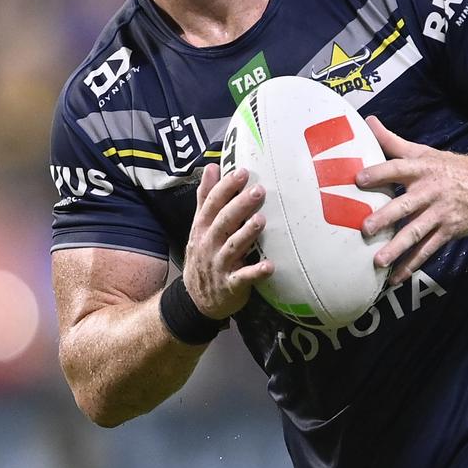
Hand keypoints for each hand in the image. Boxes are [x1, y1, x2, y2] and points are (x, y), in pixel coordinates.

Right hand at [183, 164, 273, 319]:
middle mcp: (209, 244)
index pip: (212, 204)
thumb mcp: (199, 226)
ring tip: (262, 220)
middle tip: (259, 190)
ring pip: (233, 247)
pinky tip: (270, 266)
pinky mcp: (230, 285)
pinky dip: (256, 272)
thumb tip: (211, 167)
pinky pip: (243, 278)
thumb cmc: (204, 255)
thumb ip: (206, 198)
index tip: (242, 172)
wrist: (197, 299)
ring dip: (246, 234)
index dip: (226, 187)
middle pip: (223, 221)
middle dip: (239, 205)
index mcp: (203, 228)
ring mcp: (219, 265)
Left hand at [356, 117, 467, 282]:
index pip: (397, 168)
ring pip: (416, 232)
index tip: (358, 178)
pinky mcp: (448, 231)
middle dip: (386, 217)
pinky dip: (411, 265)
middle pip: (406, 205)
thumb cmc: (448, 168)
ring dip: (397, 248)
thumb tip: (368, 121)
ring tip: (377, 261)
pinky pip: (427, 250)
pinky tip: (395, 277)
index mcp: (421, 169)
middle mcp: (429, 191)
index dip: (378, 173)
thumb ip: (392, 141)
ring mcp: (439, 214)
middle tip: (365, 228)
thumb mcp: (423, 151)